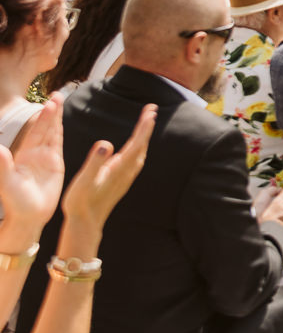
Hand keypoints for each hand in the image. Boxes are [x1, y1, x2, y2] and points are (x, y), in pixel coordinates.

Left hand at [0, 93, 66, 237]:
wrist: (28, 217)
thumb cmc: (15, 202)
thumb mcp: (7, 183)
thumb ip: (2, 166)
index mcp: (22, 155)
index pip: (34, 132)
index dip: (42, 118)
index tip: (48, 103)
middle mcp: (33, 153)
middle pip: (44, 128)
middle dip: (50, 112)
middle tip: (58, 95)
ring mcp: (44, 159)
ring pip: (51, 134)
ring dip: (55, 118)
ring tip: (59, 100)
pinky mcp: (55, 165)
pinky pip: (57, 145)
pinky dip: (59, 132)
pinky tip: (60, 123)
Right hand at [59, 103, 154, 230]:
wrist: (85, 223)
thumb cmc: (81, 201)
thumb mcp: (84, 180)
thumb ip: (95, 162)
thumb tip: (106, 144)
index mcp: (119, 168)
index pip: (137, 143)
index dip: (144, 127)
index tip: (152, 112)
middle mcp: (126, 172)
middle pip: (142, 145)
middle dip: (147, 126)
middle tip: (152, 108)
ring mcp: (125, 177)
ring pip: (140, 152)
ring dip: (144, 136)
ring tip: (147, 122)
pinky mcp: (122, 182)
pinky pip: (135, 160)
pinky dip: (139, 147)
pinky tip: (136, 147)